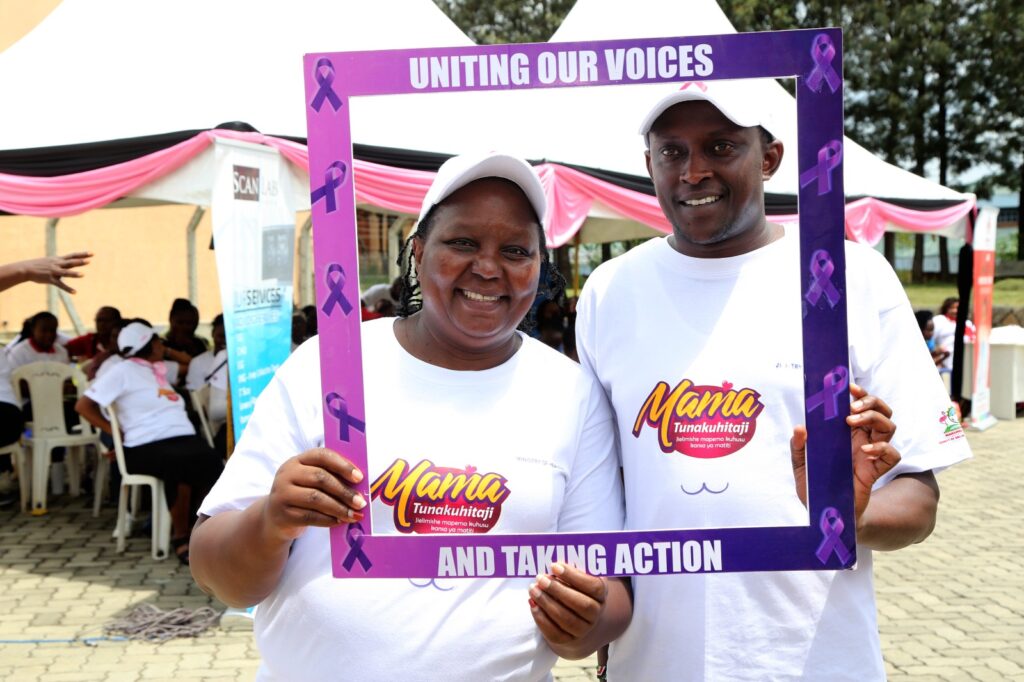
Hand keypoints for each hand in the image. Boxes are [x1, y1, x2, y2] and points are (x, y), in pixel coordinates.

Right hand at [19, 252, 91, 292]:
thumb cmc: (40, 265)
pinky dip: (68, 289)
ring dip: (74, 274)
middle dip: (80, 261)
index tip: (92, 253)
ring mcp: (54, 272)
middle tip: (89, 261)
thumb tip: (69, 265)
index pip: (72, 255)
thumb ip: (61, 263)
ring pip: (65, 273)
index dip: (82, 254)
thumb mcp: (51, 261)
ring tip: (83, 274)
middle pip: (70, 262)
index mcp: (58, 259)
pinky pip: (60, 285)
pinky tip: (75, 292)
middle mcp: (57, 264)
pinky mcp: (50, 280)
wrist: (26, 269)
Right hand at [263, 448, 365, 541]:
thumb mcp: (311, 481)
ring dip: (338, 508)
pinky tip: (339, 521)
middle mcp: (287, 474)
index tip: (359, 477)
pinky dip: (328, 520)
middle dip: (344, 491)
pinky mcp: (282, 514)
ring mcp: (282, 494)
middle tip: (360, 502)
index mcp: (298, 460)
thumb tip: (360, 486)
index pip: (322, 456)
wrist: (275, 517)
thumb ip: (331, 478)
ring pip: (315, 498)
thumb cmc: (302, 494)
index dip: (342, 465)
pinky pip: (310, 516)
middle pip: (320, 478)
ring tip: (353, 515)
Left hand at [529, 562, 607, 653]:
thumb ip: (573, 571)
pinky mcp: (567, 641)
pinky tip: (533, 604)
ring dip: (546, 602)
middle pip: (580, 604)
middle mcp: (595, 615)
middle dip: (558, 590)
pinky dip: (541, 618)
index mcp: (601, 595)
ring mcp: (583, 631)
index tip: (555, 565)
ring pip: (566, 619)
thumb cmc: (578, 592)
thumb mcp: (581, 579)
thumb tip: (555, 565)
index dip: (573, 576)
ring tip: (533, 589)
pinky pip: (554, 632)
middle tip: (540, 578)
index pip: (593, 586)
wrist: (581, 622)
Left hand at [790, 383, 900, 528]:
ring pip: (889, 426)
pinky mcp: (875, 471)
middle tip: (851, 409)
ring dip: (874, 419)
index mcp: (845, 433)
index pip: (861, 406)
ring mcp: (871, 454)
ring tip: (852, 422)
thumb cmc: (814, 485)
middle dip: (871, 402)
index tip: (849, 388)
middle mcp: (861, 439)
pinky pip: (893, 455)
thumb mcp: (800, 464)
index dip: (861, 394)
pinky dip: (883, 448)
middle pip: (881, 411)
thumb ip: (799, 446)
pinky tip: (866, 451)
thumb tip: (800, 428)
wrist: (825, 513)